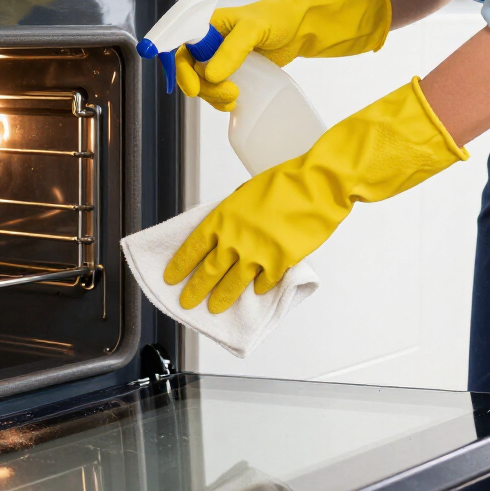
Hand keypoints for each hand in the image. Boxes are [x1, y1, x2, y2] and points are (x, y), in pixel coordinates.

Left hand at [165, 79, 467, 311]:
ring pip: (232, 283)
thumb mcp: (246, 193)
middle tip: (186, 302)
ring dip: (221, 297)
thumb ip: (232, 215)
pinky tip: (255, 292)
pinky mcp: (280, 263)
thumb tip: (225, 231)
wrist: (318, 186)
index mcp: (223, 217)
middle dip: (195, 289)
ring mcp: (257, 253)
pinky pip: (264, 281)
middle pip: (208, 270)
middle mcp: (235, 238)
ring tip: (214, 308)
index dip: (180, 264)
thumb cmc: (285, 182)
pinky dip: (259, 287)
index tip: (171, 277)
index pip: (193, 247)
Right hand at [176, 0, 389, 110]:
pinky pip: (216, 90)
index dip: (180, 69)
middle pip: (190, 71)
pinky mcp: (232, 73)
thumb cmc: (278, 18)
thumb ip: (233, 49)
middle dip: (204, 88)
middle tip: (228, 94)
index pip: (181, 47)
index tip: (192, 87)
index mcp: (206, 26)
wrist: (299, 28)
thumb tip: (211, 74)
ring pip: (203, 84)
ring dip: (213, 97)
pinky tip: (233, 104)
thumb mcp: (254, 28)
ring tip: (234, 99)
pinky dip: (220, 100)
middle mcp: (208, 43)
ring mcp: (219, 59)